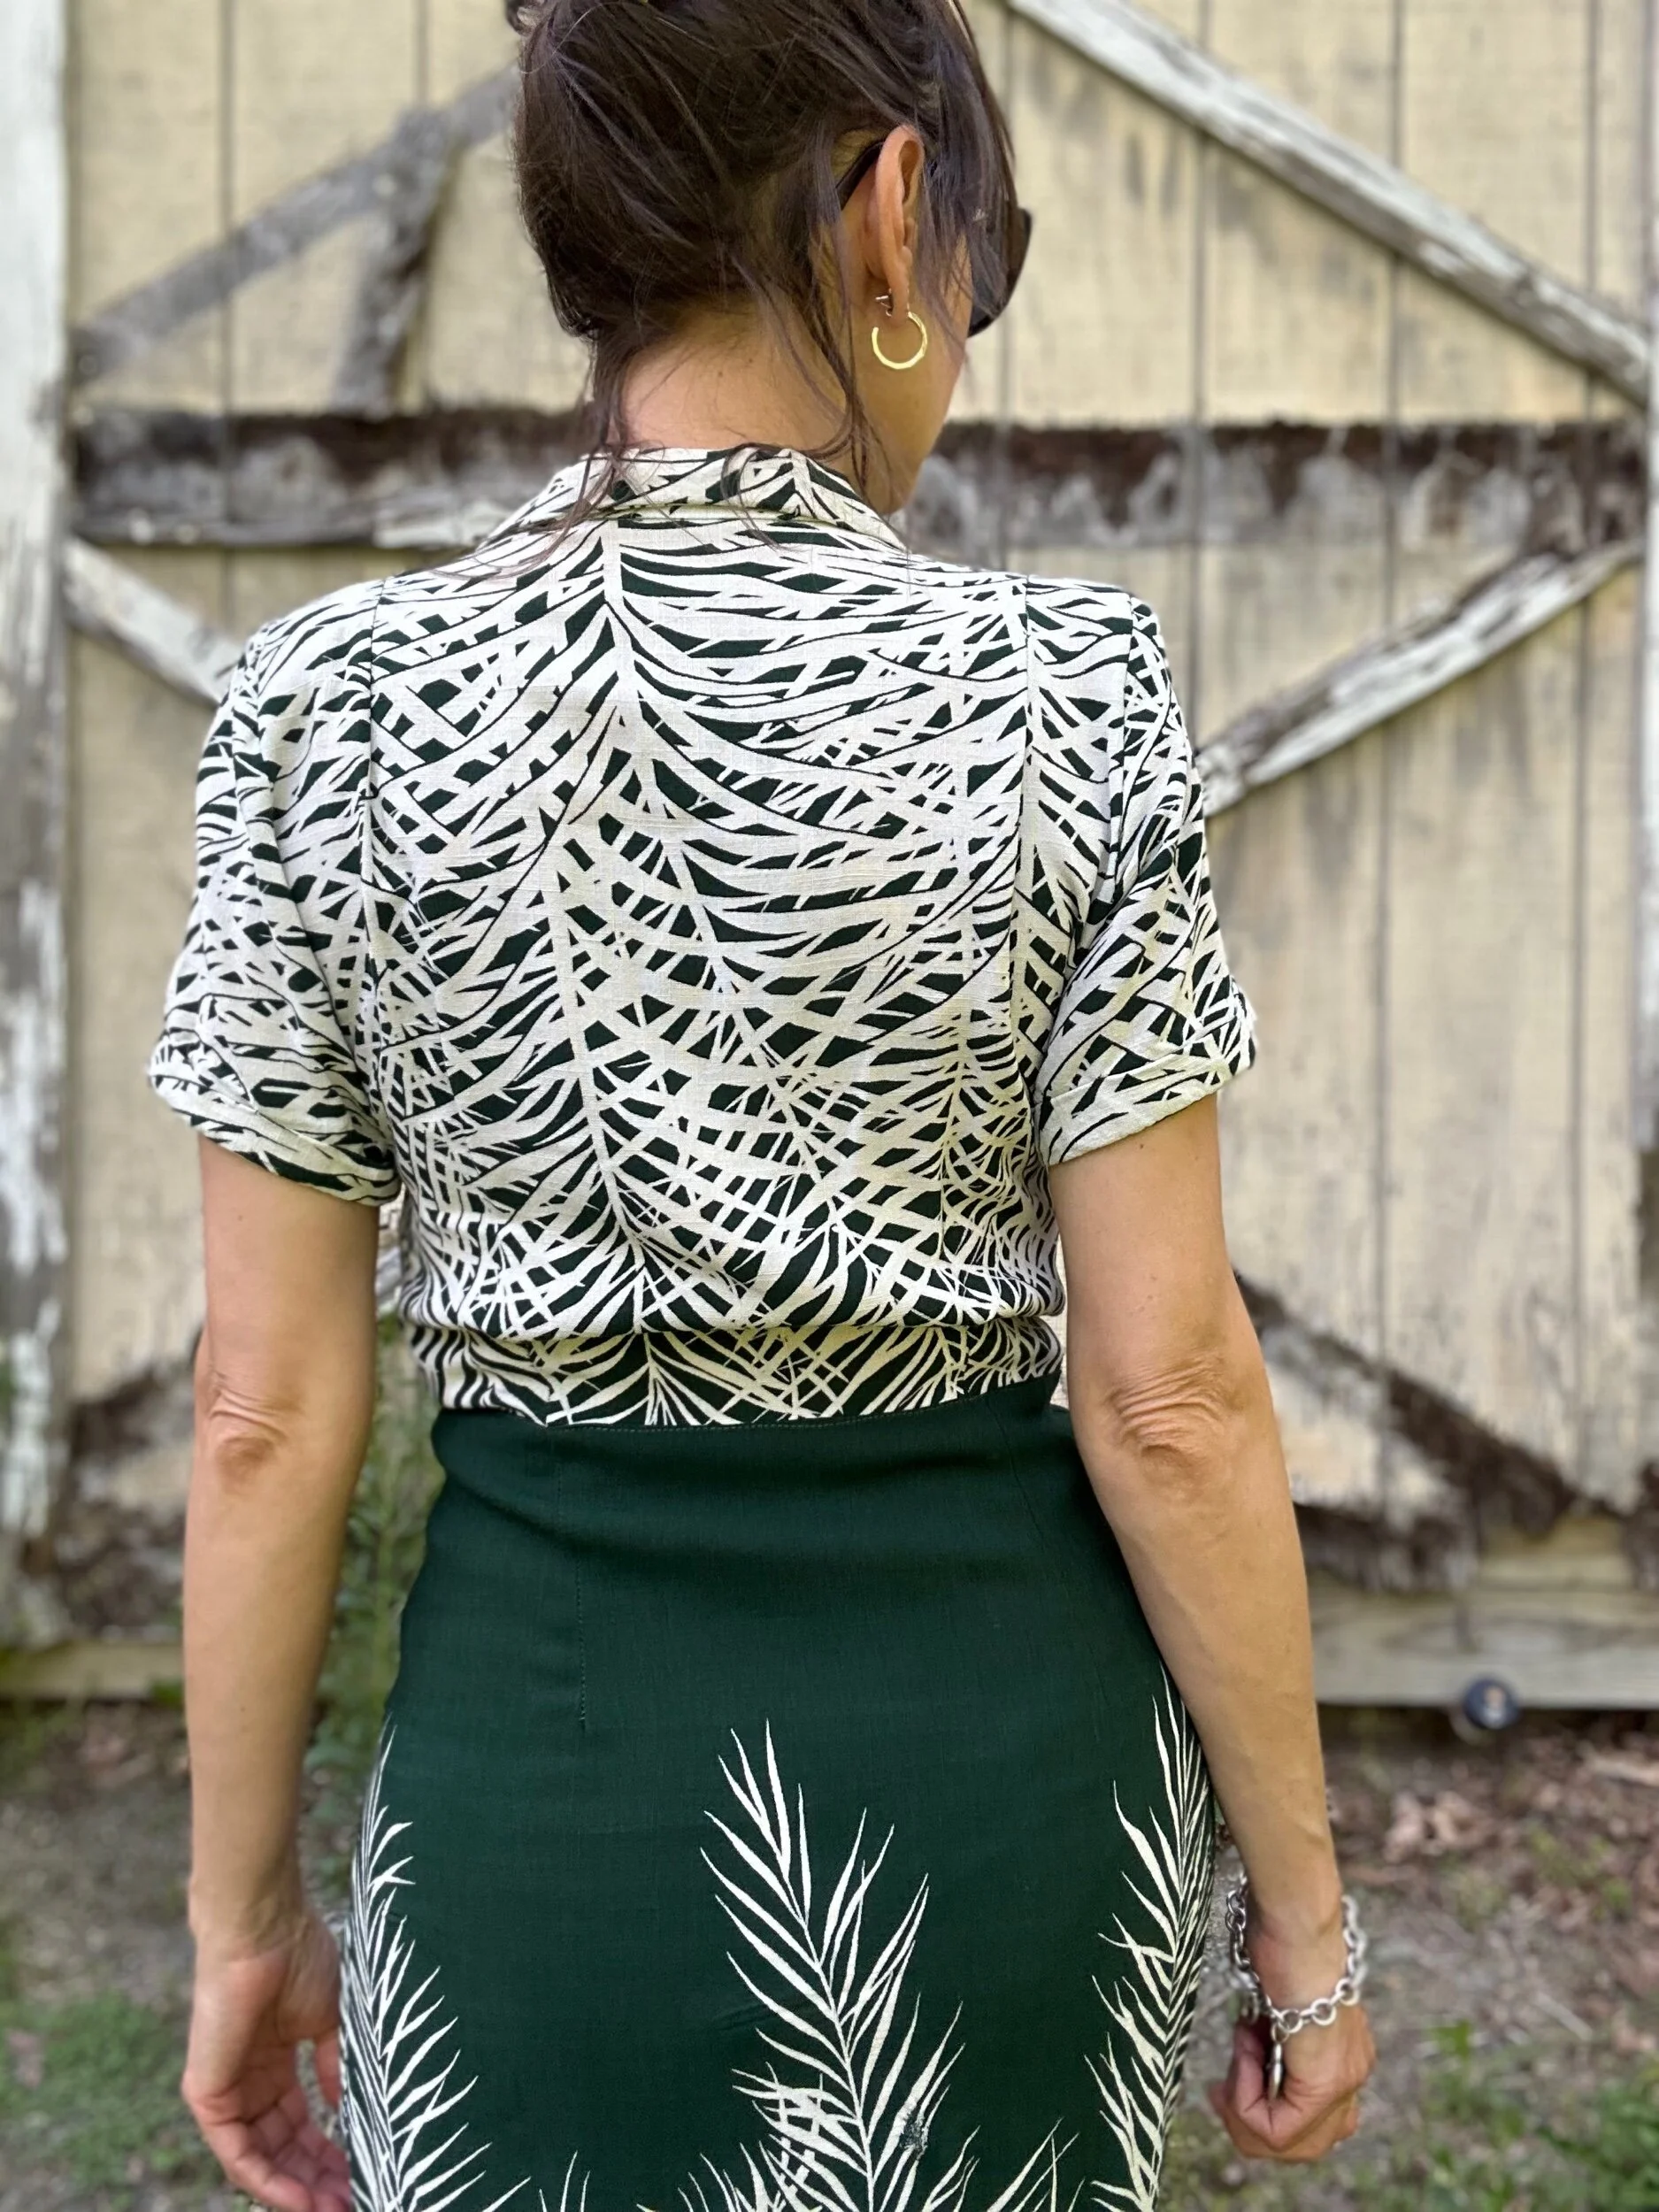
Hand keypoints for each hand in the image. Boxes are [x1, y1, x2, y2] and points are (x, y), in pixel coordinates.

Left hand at [182, 1905, 351, 2211]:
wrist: (265, 1927)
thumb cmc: (299, 1956)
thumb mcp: (328, 2019)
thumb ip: (335, 2067)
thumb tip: (348, 2110)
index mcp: (273, 2061)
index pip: (299, 2123)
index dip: (328, 2153)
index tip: (361, 2175)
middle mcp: (247, 2081)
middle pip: (282, 2148)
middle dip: (316, 2180)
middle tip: (352, 2202)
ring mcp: (225, 2090)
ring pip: (259, 2159)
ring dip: (296, 2190)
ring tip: (333, 2209)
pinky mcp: (208, 2094)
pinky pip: (237, 2153)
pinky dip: (269, 2182)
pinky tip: (300, 2199)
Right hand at [1206, 1905, 1375, 2162]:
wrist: (1295, 1921)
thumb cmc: (1280, 1939)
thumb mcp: (1274, 1999)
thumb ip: (1271, 2036)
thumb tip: (1251, 2052)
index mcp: (1343, 2054)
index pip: (1311, 2122)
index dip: (1262, 2110)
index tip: (1229, 2074)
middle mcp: (1352, 2073)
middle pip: (1305, 2146)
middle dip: (1252, 2126)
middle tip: (1223, 2090)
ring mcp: (1343, 2080)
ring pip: (1294, 2146)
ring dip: (1247, 2114)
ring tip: (1237, 2062)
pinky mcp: (1324, 2081)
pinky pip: (1279, 2129)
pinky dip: (1247, 2102)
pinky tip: (1244, 2055)